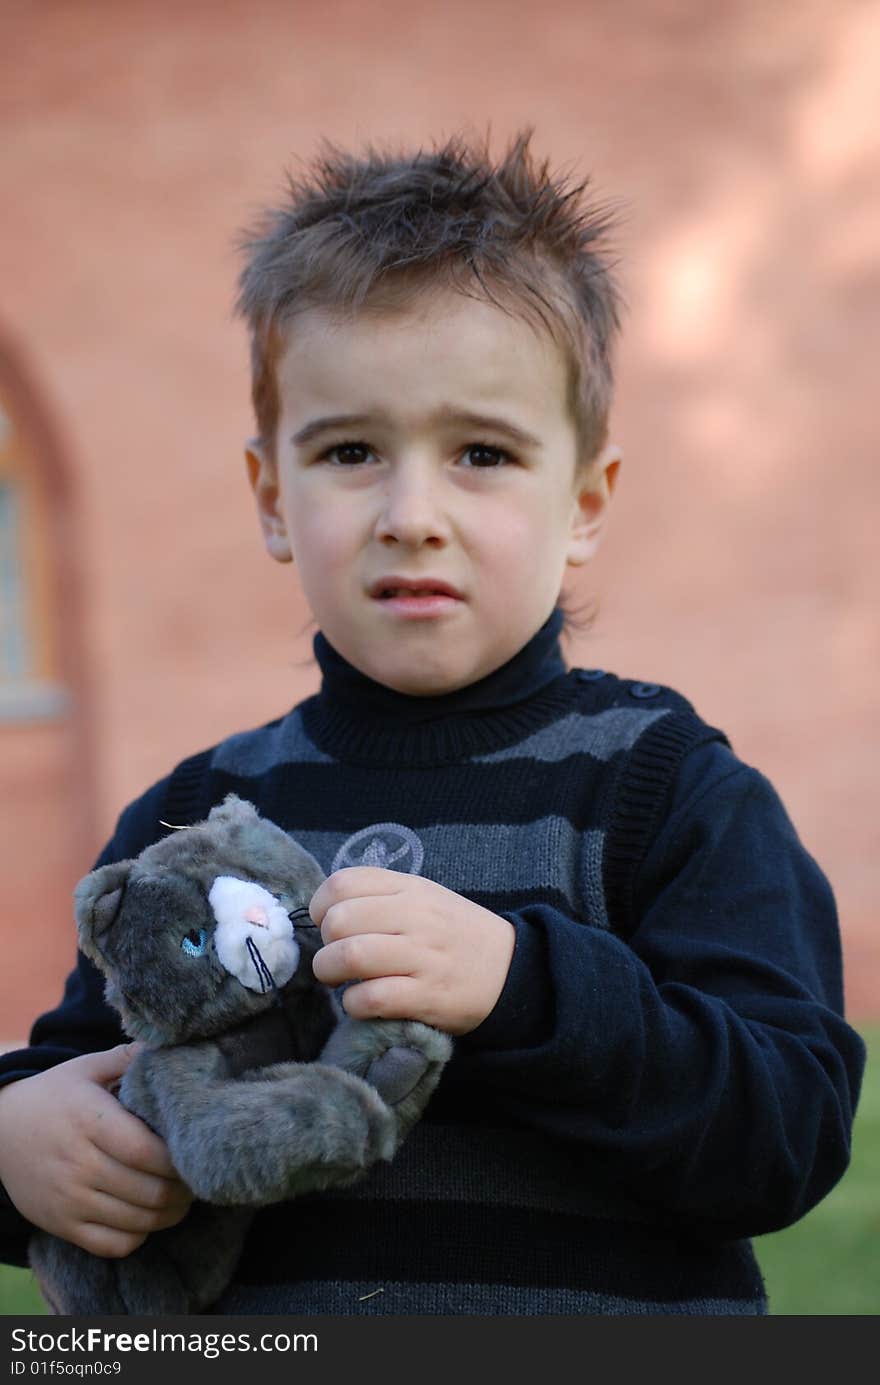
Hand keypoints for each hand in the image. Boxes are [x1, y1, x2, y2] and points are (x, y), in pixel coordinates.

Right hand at [0, 1046, 192, 1257]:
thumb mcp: (86, 1068)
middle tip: (197, 1178)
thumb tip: (170, 1042)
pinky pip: (113, 1245)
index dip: (179, 1159)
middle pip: (148, 1191)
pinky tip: (147, 1217)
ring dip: (169, 1214)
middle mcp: (78, 1164)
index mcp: (89, 1121)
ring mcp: (68, 1200)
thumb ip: (127, 1058)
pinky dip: (139, 1236)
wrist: (0, 1131)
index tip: (196, 1151)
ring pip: (136, 1221)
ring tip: (182, 1198)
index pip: (146, 1151)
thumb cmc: (55, 1095)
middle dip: (183, 1189)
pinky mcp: (62, 1225)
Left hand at [309, 867, 514, 1034]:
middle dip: (324, 945)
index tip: (326, 925)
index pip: (343, 883)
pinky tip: (361, 1003)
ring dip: (331, 973)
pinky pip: (372, 998)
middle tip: (334, 959)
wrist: (511, 969)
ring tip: (340, 981)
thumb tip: (326, 913)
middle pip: (340, 921)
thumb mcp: (425, 899)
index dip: (320, 906)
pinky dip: (354, 1003)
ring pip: (351, 956)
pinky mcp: (428, 996)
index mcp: (411, 889)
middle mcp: (416, 917)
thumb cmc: (455, 934)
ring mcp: (423, 957)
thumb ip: (381, 898)